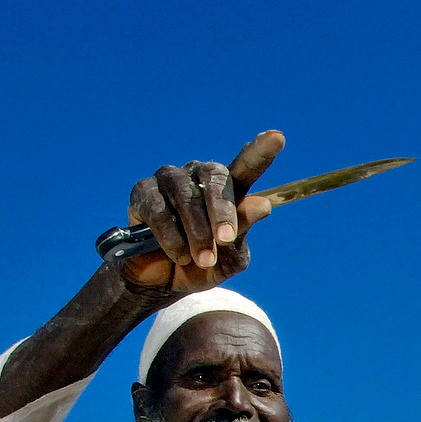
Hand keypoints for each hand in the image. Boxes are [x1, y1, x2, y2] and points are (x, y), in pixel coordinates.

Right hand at [119, 130, 285, 296]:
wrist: (162, 283)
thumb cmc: (201, 265)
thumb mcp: (229, 257)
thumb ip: (243, 231)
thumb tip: (263, 204)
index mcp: (227, 189)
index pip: (246, 166)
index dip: (260, 152)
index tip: (277, 137)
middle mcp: (198, 176)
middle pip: (215, 178)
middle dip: (222, 211)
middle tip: (225, 240)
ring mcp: (169, 180)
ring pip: (186, 195)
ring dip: (196, 231)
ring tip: (202, 259)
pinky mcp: (143, 192)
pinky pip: (159, 209)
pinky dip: (171, 235)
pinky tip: (178, 254)